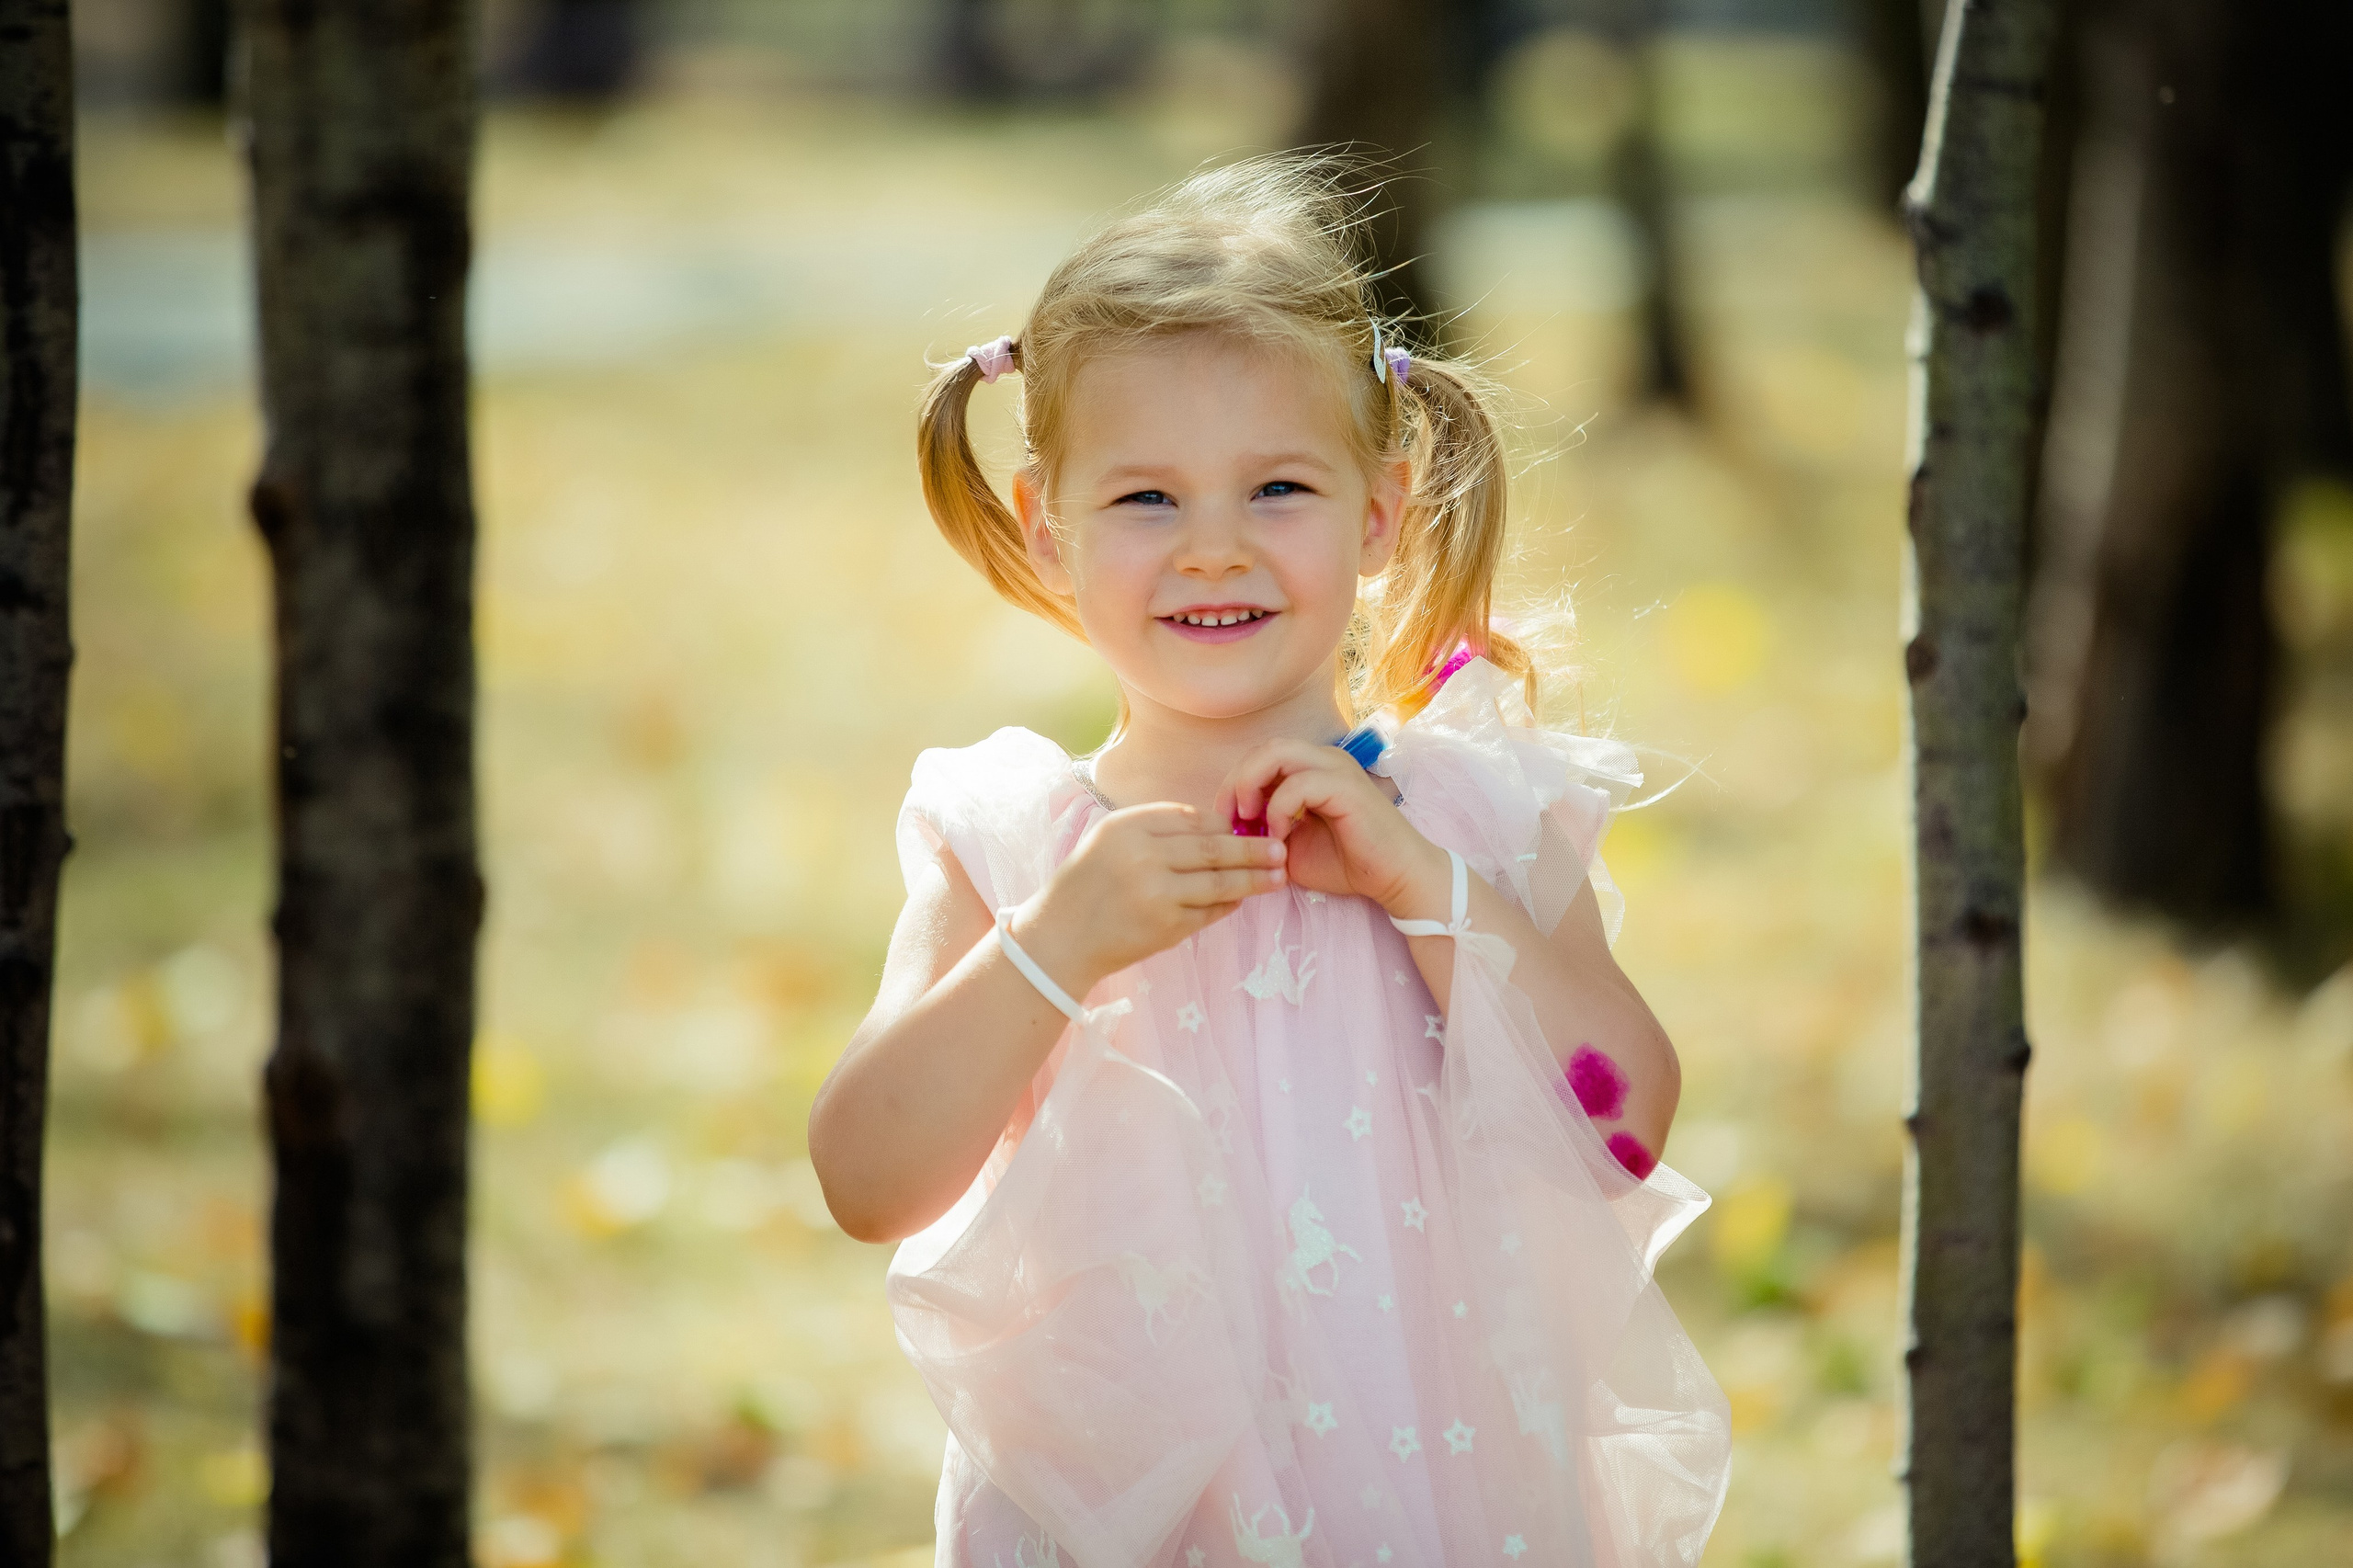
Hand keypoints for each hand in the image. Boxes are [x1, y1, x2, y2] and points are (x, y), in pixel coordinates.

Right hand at [1012, 803, 1287, 994]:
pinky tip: (1243, 900)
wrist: (1059, 938)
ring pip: (1218, 882)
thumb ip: (1156, 829)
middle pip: (1212, 847)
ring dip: (1253, 879)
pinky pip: (1208, 912)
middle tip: (1280, 849)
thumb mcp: (1110, 841)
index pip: (1190, 817)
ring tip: (1278, 876)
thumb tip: (1217, 828)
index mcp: (1127, 826)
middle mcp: (1143, 855)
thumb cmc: (1087, 885)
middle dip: (1251, 849)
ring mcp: (1156, 892)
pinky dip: (1228, 906)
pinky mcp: (1165, 926)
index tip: (1246, 827)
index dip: (1222, 824)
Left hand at [1215, 740, 1451, 920]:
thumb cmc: (1346, 862)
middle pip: (1265, 747)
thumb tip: (1229, 826)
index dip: (1234, 783)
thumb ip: (1263, 829)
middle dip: (1237, 780)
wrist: (1393, 878)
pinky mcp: (1346, 787)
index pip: (1261, 756)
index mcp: (1312, 768)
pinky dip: (1278, 808)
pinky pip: (1298, 783)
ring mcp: (1336, 769)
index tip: (1223, 819)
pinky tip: (1279, 835)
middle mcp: (1324, 759)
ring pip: (1277, 753)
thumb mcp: (1290, 845)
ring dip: (1252, 786)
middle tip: (1229, 817)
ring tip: (1249, 821)